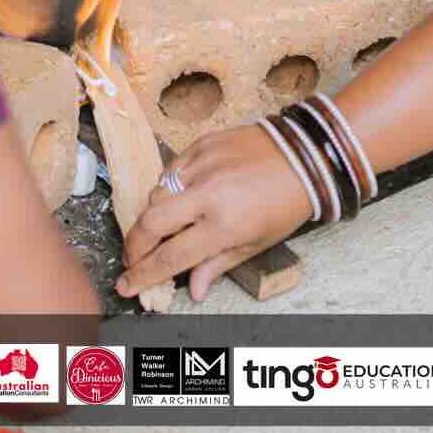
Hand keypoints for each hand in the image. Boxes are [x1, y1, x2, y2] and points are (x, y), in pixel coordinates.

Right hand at [114, 124, 313, 301]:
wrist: (306, 154)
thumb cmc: (286, 203)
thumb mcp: (257, 243)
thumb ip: (218, 265)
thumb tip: (194, 289)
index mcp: (224, 225)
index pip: (169, 257)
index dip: (142, 275)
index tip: (126, 285)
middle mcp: (207, 194)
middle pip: (149, 223)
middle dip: (134, 246)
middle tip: (134, 259)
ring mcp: (202, 165)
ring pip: (155, 194)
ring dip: (151, 217)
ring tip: (162, 230)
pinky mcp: (202, 143)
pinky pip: (170, 170)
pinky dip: (167, 188)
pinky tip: (178, 198)